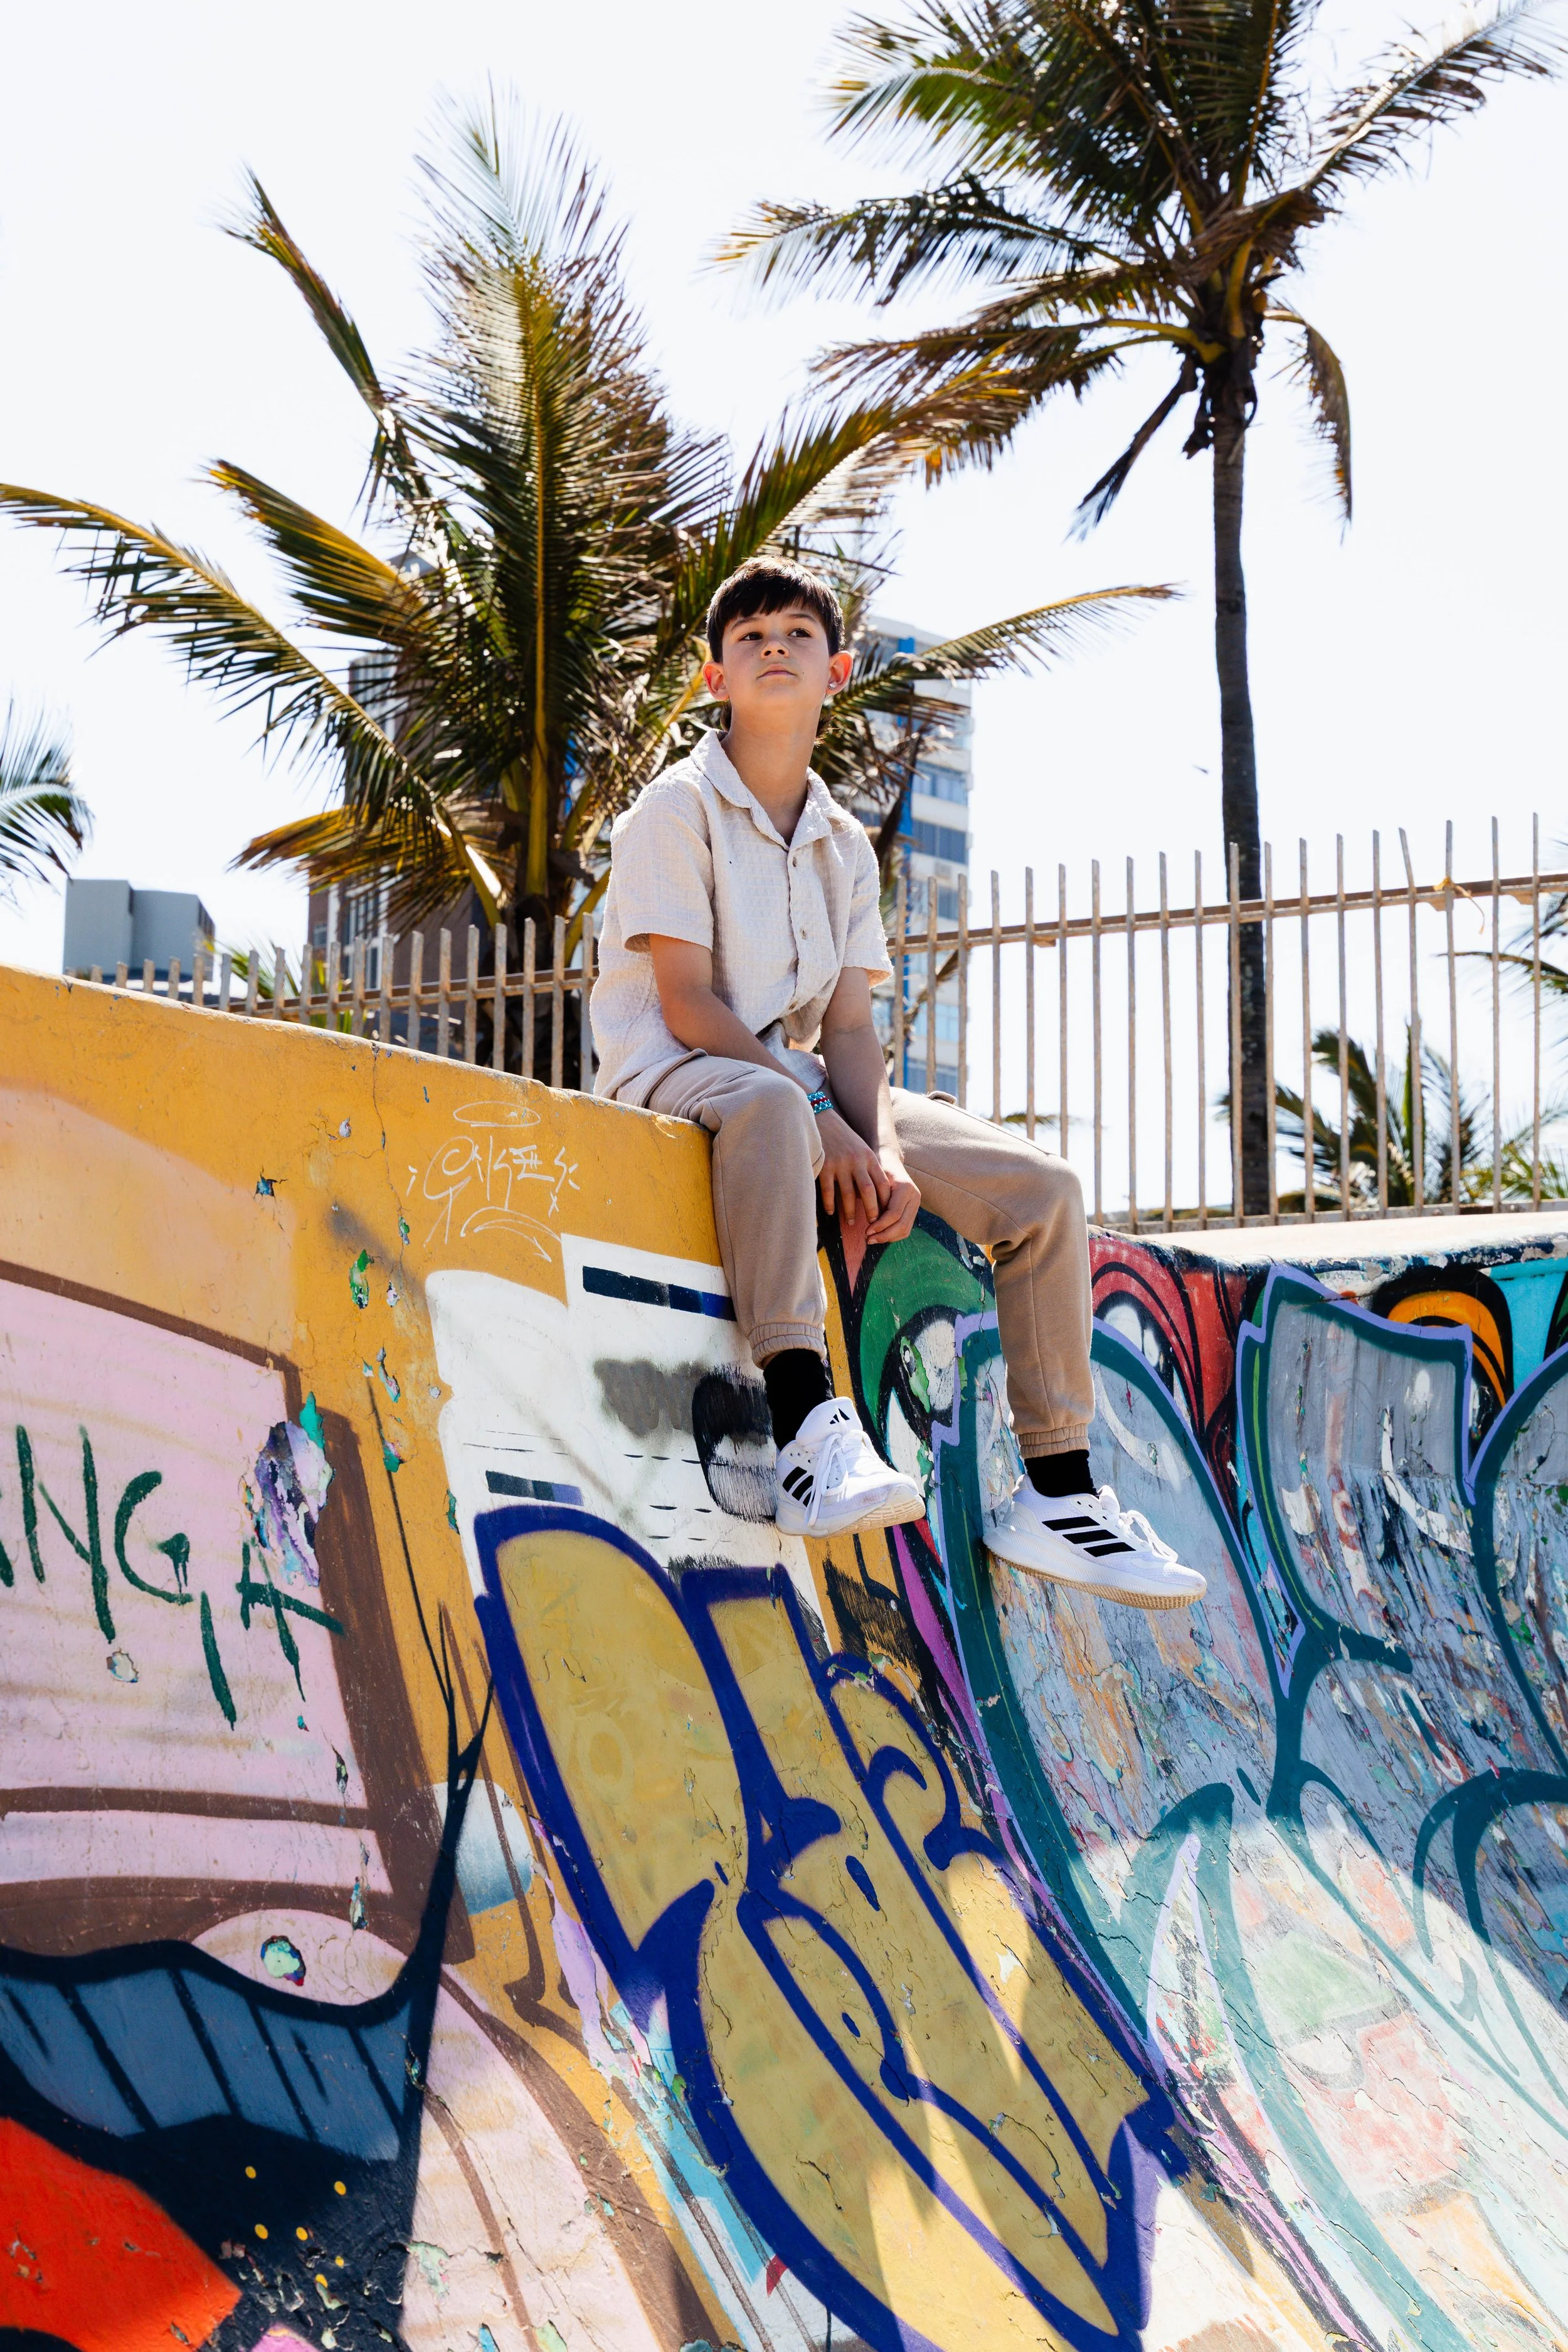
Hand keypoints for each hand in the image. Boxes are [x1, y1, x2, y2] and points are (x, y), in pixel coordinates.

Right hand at [816, 1109, 888, 1226]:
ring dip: (850, 1211)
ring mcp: (840, 1164)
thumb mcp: (862, 1150)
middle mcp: (857, 1161)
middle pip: (868, 1191)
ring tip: (851, 1222)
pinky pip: (828, 1190)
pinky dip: (830, 1203)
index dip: (885, 1201)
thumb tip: (875, 1195)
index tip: (886, 1214)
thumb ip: (869, 1169)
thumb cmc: (844, 1139)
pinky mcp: (825, 1166)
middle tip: (872, 1224)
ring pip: (848, 1194)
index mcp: (869, 1158)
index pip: (882, 1183)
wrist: (823, 1121)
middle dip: (871, 1210)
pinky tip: (831, 1212)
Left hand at [864, 1154, 919, 1245]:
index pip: (894, 1214)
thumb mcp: (872, 1179)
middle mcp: (914, 1196)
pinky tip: (880, 1235)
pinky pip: (905, 1228)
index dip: (880, 1226)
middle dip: (884, 1235)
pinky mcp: (913, 1209)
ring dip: (888, 1238)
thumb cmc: (876, 1169)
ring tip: (872, 1239)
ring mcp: (916, 1203)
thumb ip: (873, 1198)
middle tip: (868, 1239)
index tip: (866, 1231)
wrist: (889, 1160)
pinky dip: (893, 1235)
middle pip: (902, 1225)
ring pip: (905, 1229)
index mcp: (905, 1187)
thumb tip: (870, 1222)